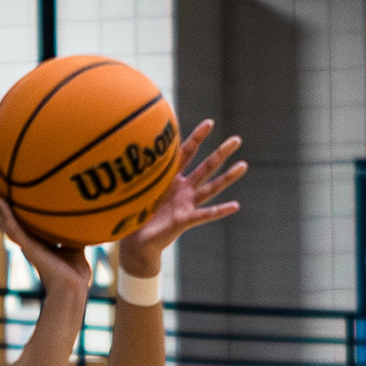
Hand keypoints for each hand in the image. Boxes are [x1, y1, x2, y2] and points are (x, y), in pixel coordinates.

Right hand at [0, 191, 93, 307]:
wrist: (72, 288)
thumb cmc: (75, 273)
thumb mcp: (75, 247)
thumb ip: (73, 234)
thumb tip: (82, 220)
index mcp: (38, 244)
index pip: (23, 225)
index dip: (15, 212)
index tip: (9, 197)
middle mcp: (29, 244)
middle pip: (9, 222)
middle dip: (0, 207)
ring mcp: (26, 245)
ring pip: (6, 223)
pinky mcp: (27, 247)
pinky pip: (13, 228)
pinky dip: (5, 214)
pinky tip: (0, 200)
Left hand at [113, 120, 245, 277]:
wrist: (135, 242)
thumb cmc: (134, 214)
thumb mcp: (134, 189)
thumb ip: (136, 173)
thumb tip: (122, 150)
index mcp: (170, 178)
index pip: (185, 153)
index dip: (197, 138)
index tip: (209, 123)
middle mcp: (182, 189)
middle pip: (205, 167)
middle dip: (221, 153)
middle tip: (237, 139)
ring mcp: (186, 204)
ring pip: (210, 188)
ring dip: (227, 177)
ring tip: (243, 166)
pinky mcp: (185, 220)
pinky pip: (205, 215)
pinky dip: (220, 211)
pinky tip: (235, 206)